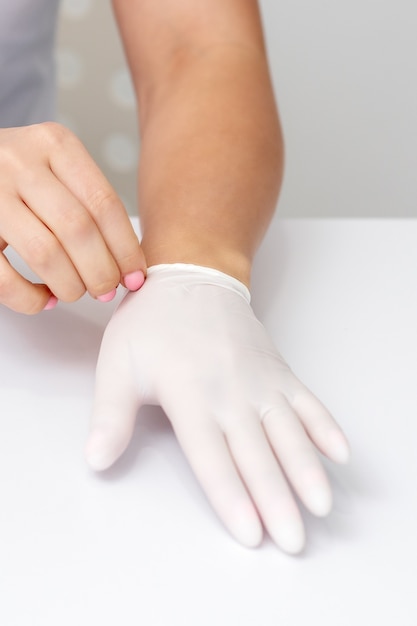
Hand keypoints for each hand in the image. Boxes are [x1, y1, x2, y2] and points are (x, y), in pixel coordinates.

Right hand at [0, 123, 145, 312]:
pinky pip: (4, 276)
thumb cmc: (21, 175)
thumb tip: (127, 267)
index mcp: (55, 144)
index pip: (104, 203)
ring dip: (70, 285)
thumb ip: (89, 205)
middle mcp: (20, 162)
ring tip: (75, 292)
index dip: (126, 249)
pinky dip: (30, 298)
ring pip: (45, 253)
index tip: (135, 277)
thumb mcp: (56, 168)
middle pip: (78, 228)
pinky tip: (44, 299)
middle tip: (106, 291)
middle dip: (101, 271)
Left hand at [86, 264, 349, 552]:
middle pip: (257, 454)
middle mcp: (230, 391)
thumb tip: (96, 461)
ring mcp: (260, 380)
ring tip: (321, 505)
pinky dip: (325, 426)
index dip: (231, 496)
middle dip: (276, 501)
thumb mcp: (117, 364)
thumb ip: (111, 415)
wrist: (192, 277)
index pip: (212, 456)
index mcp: (189, 394)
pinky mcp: (278, 370)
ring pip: (289, 431)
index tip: (250, 532)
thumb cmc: (152, 324)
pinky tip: (340, 453)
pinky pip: (307, 401)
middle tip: (293, 541)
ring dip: (307, 469)